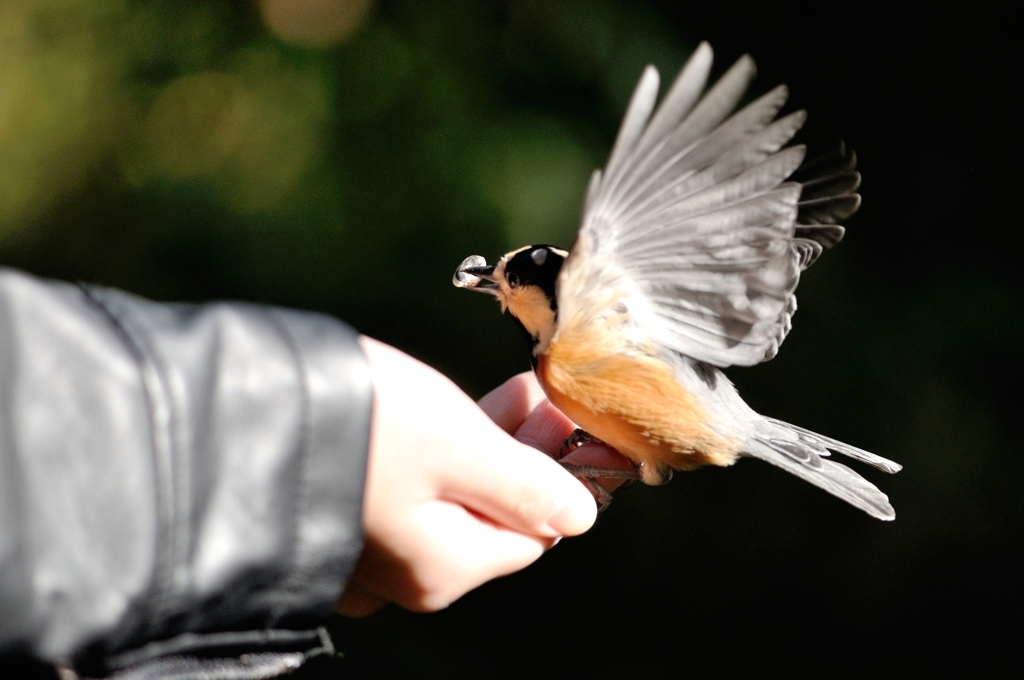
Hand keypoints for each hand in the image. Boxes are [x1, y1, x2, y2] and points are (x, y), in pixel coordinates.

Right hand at [337, 338, 596, 615]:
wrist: (232, 412)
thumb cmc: (362, 427)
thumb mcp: (461, 448)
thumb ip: (524, 485)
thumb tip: (578, 517)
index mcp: (445, 569)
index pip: (531, 534)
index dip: (561, 475)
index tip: (573, 419)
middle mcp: (405, 573)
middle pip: (491, 513)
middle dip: (525, 450)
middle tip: (545, 392)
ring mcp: (365, 549)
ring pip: (450, 497)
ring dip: (488, 442)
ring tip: (517, 387)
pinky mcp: (336, 512)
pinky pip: (406, 490)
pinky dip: (441, 450)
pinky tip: (453, 409)